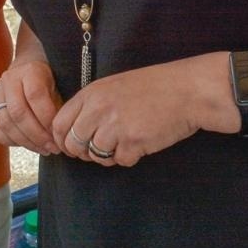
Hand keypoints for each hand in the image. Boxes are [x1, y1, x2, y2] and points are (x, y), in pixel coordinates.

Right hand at [0, 59, 61, 155]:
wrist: (28, 69)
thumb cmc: (48, 81)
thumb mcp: (59, 86)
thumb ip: (60, 106)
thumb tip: (63, 133)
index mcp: (30, 70)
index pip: (35, 95)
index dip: (46, 118)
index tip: (58, 133)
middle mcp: (10, 79)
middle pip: (18, 112)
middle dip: (37, 135)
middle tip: (52, 147)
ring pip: (5, 123)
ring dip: (25, 142)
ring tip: (42, 149)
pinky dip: (7, 140)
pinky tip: (24, 144)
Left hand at [50, 53, 228, 166]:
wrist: (187, 91)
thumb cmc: (154, 87)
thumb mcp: (115, 86)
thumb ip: (93, 105)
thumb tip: (75, 130)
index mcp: (92, 93)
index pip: (59, 123)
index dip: (62, 140)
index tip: (71, 147)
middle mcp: (99, 109)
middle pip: (73, 144)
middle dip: (82, 153)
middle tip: (97, 151)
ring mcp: (115, 126)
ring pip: (95, 155)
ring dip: (107, 156)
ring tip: (123, 144)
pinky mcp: (133, 142)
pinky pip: (120, 161)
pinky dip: (129, 157)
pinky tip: (140, 144)